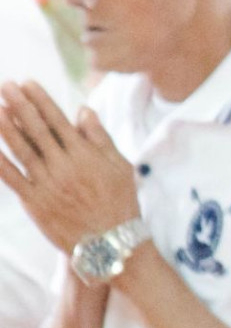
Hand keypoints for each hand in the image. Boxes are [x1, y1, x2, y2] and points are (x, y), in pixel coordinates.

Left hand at [0, 82, 141, 257]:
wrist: (111, 244)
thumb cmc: (120, 203)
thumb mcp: (121, 167)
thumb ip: (100, 137)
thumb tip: (83, 110)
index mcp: (85, 155)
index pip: (58, 121)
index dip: (41, 100)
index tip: (27, 83)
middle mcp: (64, 166)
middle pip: (37, 130)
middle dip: (20, 105)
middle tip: (6, 86)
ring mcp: (47, 184)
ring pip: (22, 150)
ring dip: (6, 127)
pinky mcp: (35, 202)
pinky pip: (12, 178)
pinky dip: (0, 162)